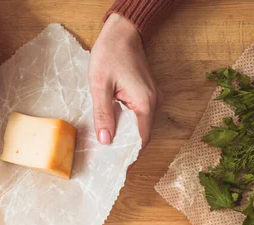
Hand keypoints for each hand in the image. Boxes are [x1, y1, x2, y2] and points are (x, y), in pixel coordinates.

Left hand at [89, 14, 158, 146]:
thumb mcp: (100, 85)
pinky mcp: (146, 95)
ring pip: (139, 125)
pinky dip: (126, 123)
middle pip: (141, 134)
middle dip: (125, 146)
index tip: (115, 164)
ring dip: (125, 134)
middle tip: (106, 157)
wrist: (122, 32)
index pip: (141, 138)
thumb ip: (103, 114)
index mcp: (144, 102)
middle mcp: (153, 102)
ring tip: (106, 144)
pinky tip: (112, 126)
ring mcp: (152, 98)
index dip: (129, 153)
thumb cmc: (110, 54)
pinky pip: (138, 116)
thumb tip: (106, 140)